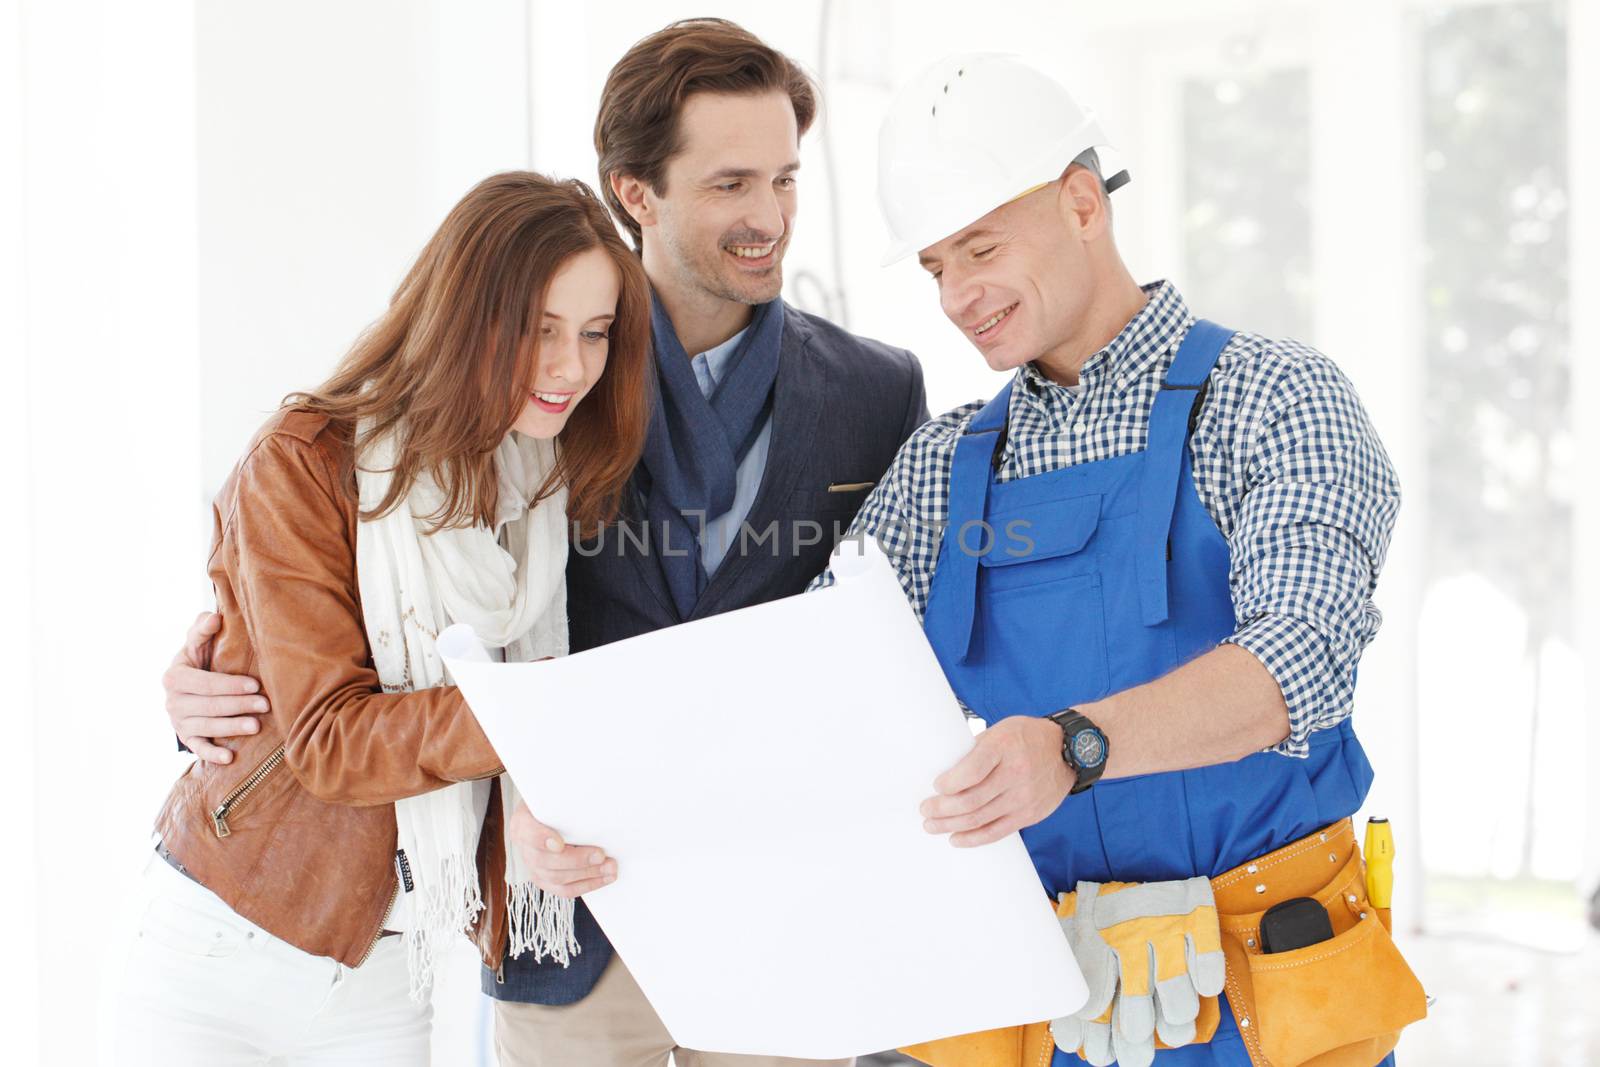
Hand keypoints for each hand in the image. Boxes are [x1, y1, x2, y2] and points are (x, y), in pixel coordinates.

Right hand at [164, 611, 268, 765]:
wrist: (188, 686)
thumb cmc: (199, 660)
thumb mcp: (197, 643)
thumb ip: (202, 630)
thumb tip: (215, 617)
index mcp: (174, 676)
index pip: (204, 683)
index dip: (229, 685)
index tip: (255, 685)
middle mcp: (172, 701)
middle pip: (209, 706)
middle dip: (238, 706)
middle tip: (266, 705)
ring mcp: (178, 722)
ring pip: (206, 727)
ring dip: (231, 728)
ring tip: (256, 727)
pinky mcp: (186, 738)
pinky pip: (198, 748)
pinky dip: (212, 754)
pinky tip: (230, 758)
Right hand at [507, 802, 616, 898]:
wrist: (550, 813)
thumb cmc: (556, 801)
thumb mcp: (556, 793)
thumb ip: (568, 798)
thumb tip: (592, 794)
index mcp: (523, 822)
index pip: (527, 832)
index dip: (541, 839)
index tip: (558, 844)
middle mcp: (524, 847)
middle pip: (545, 861)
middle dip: (576, 861)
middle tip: (601, 855)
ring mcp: (533, 867)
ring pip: (556, 879)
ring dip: (587, 875)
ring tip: (610, 868)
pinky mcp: (545, 880)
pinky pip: (564, 890)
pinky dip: (587, 885)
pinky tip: (604, 878)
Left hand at [920, 715, 1073, 846]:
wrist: (1071, 750)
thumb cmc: (1028, 737)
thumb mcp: (1000, 731)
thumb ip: (975, 750)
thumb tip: (945, 769)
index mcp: (1004, 747)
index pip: (971, 771)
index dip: (949, 783)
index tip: (935, 786)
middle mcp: (1015, 773)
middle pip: (971, 800)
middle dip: (941, 809)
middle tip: (925, 809)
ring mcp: (1024, 797)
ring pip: (980, 819)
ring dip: (950, 826)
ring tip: (932, 825)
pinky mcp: (1030, 815)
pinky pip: (997, 832)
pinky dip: (973, 838)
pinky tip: (956, 838)